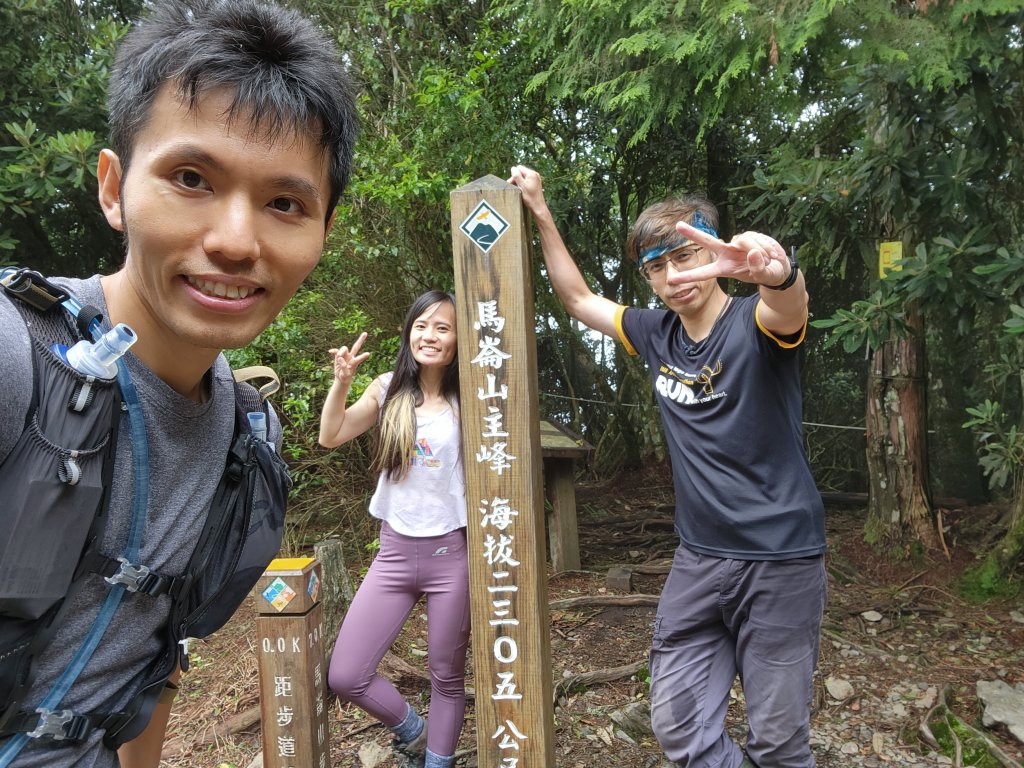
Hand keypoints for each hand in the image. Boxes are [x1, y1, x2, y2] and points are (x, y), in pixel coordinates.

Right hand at [329, 332, 369, 385]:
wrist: (341, 377)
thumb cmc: (345, 377)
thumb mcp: (345, 375)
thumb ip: (343, 367)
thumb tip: (340, 358)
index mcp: (354, 363)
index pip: (359, 359)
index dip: (362, 356)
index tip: (368, 354)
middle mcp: (351, 357)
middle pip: (356, 347)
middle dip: (361, 340)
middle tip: (365, 333)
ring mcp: (345, 355)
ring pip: (344, 348)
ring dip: (341, 352)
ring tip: (338, 358)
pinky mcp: (339, 355)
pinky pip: (336, 351)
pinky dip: (334, 351)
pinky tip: (330, 352)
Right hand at [508, 165, 548, 215]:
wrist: (538, 207)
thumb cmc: (530, 197)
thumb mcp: (521, 186)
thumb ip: (517, 176)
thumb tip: (513, 168)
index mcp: (531, 174)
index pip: (519, 168)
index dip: (514, 175)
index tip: (511, 183)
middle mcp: (535, 174)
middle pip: (521, 172)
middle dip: (516, 178)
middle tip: (511, 187)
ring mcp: (536, 179)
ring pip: (523, 177)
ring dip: (518, 182)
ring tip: (516, 189)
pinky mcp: (535, 183)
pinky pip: (527, 181)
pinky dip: (523, 184)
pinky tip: (521, 190)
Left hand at [669, 221, 790, 286]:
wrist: (778, 267)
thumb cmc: (767, 274)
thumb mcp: (765, 276)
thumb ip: (758, 268)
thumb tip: (753, 252)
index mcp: (725, 268)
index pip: (705, 272)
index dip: (689, 276)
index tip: (672, 279)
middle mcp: (727, 253)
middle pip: (708, 241)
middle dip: (693, 233)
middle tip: (677, 225)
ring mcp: (736, 243)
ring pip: (745, 241)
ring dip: (760, 251)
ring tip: (768, 260)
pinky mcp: (748, 235)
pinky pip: (755, 237)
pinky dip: (766, 246)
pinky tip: (771, 253)